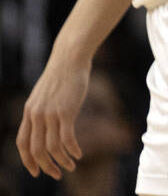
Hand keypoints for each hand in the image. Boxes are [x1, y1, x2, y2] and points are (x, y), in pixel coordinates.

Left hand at [16, 54, 90, 178]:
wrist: (70, 59)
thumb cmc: (62, 75)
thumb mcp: (45, 95)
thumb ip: (43, 110)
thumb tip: (48, 124)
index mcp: (29, 112)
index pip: (22, 144)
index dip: (28, 160)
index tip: (37, 171)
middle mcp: (36, 115)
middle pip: (36, 150)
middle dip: (46, 166)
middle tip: (56, 174)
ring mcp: (50, 114)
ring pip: (52, 147)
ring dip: (61, 161)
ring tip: (71, 166)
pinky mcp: (66, 111)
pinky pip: (67, 139)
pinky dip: (72, 150)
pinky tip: (79, 154)